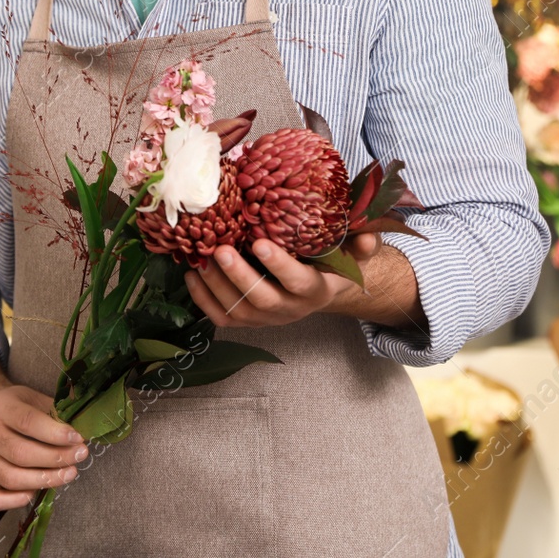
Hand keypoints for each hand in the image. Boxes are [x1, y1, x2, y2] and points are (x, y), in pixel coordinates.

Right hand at [0, 384, 88, 510]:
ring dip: (44, 480)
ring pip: (11, 478)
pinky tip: (36, 492)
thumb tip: (85, 426)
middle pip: (20, 453)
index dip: (55, 433)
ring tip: (69, 474)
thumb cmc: (16, 409)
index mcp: (0, 407)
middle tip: (80, 457)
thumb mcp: (33, 399)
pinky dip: (16, 501)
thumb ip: (55, 411)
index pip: (27, 422)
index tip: (78, 439)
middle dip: (55, 458)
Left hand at [184, 233, 380, 327]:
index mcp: (316, 290)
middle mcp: (291, 308)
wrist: (319, 285)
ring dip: (216, 287)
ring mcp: (267, 318)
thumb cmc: (332, 261)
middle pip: (262, 300)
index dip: (279, 266)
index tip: (260, 243)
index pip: (298, 282)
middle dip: (239, 276)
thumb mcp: (352, 251)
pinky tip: (191, 274)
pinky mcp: (247, 322)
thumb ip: (362, 243)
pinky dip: (203, 300)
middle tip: (220, 250)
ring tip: (200, 259)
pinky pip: (222, 319)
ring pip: (238, 311)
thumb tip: (366, 236)